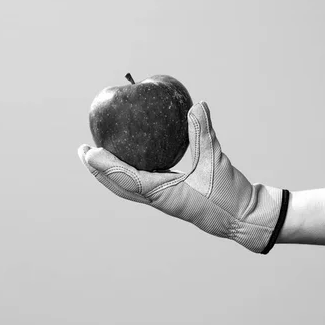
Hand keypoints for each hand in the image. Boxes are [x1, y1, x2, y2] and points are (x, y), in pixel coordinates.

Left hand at [78, 102, 287, 253]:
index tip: (87, 151)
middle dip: (97, 170)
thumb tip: (197, 105)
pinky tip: (131, 157)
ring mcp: (161, 199)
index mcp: (162, 194)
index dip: (104, 165)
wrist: (243, 219)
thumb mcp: (216, 161)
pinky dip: (128, 172)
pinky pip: (140, 184)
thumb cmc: (229, 196)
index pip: (124, 179)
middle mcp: (157, 198)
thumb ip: (204, 133)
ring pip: (126, 186)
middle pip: (117, 185)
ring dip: (109, 172)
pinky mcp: (169, 197)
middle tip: (82, 150)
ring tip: (97, 155)